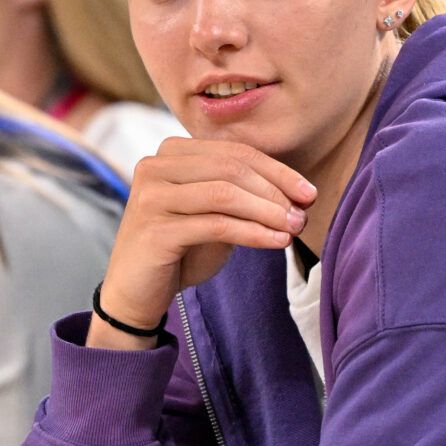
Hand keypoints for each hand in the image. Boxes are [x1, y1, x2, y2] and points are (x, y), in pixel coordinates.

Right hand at [92, 137, 315, 347]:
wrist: (136, 293)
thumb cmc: (180, 251)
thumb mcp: (216, 214)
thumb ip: (245, 196)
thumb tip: (299, 193)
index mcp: (171, 152)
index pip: (235, 152)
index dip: (277, 171)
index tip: (309, 192)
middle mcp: (155, 166)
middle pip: (231, 168)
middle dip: (275, 191)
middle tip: (303, 214)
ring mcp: (151, 195)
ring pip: (225, 193)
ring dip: (268, 211)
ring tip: (294, 228)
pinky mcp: (154, 229)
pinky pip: (216, 225)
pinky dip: (253, 232)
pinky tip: (276, 242)